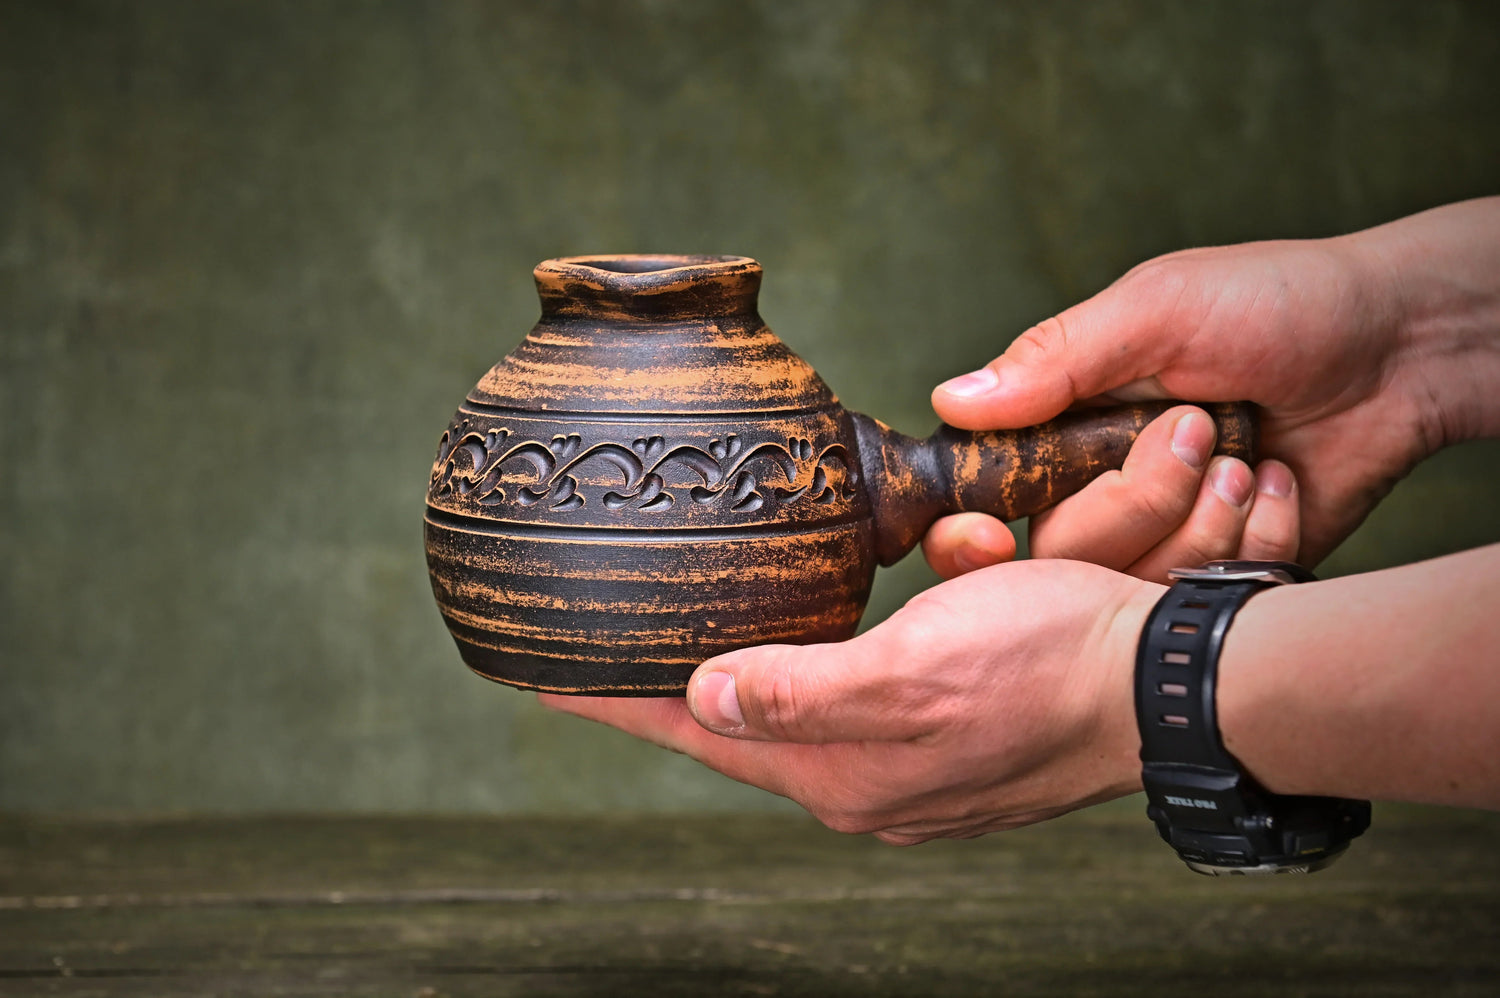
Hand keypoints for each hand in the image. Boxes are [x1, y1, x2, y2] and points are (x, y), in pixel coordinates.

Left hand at [541, 559, 1157, 843]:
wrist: (1164, 685)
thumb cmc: (1044, 663)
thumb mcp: (913, 667)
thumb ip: (800, 691)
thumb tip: (700, 698)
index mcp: (839, 769)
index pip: (693, 732)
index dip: (611, 701)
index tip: (537, 676)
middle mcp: (861, 779)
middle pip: (735, 728)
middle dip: (666, 693)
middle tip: (599, 657)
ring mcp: (904, 768)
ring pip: (795, 710)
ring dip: (746, 672)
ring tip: (679, 649)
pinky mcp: (943, 744)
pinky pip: (854, 698)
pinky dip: (819, 665)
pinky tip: (809, 641)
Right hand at [927, 197, 1499, 574]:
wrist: (1400, 349)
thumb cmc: (1277, 305)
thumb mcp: (1157, 308)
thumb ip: (1056, 358)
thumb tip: (952, 401)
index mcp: (1061, 424)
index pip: (978, 500)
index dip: (965, 535)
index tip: (985, 537)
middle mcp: (1099, 489)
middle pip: (1057, 556)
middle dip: (1131, 500)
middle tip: (1194, 432)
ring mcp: (1163, 537)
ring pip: (1131, 583)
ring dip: (1202, 517)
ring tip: (1247, 453)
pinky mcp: (1225, 573)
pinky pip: (1209, 593)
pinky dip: (1256, 536)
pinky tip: (1279, 482)